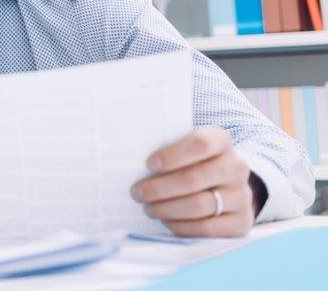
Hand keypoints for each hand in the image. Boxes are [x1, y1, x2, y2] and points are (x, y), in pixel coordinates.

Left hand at [131, 128, 255, 237]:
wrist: (226, 187)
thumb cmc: (192, 163)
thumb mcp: (184, 148)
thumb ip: (165, 148)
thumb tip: (128, 157)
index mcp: (221, 141)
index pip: (200, 144)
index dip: (172, 155)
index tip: (148, 164)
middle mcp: (236, 167)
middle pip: (193, 179)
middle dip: (159, 188)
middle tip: (136, 192)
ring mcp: (241, 196)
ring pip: (199, 205)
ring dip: (166, 209)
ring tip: (148, 208)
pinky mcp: (241, 222)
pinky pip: (206, 228)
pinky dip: (180, 226)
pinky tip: (166, 221)